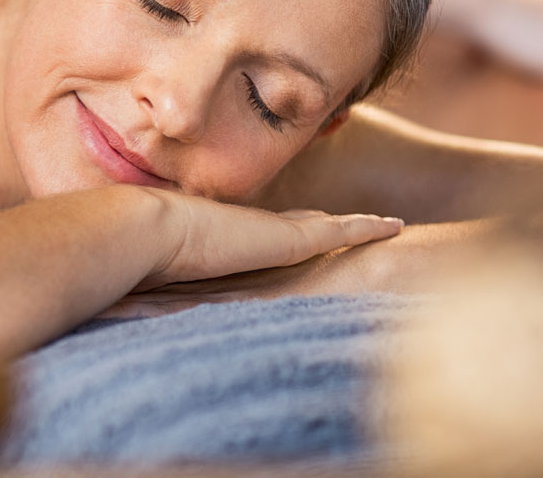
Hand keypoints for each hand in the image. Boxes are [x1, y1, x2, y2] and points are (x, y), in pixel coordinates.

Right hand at [139, 190, 402, 292]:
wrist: (152, 234)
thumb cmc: (147, 263)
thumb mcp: (167, 288)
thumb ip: (173, 296)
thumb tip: (147, 319)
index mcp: (231, 243)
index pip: (267, 236)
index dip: (288, 232)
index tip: (302, 230)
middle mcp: (256, 232)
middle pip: (302, 224)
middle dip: (326, 224)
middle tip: (352, 224)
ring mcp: (275, 232)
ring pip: (328, 225)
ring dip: (355, 226)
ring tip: (385, 224)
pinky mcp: (292, 237)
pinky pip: (342, 230)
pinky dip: (367, 226)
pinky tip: (395, 225)